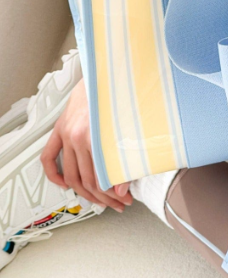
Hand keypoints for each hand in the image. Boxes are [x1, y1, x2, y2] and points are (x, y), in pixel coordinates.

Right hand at [41, 78, 132, 211]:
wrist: (103, 73)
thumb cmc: (119, 97)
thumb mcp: (128, 127)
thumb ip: (126, 157)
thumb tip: (122, 188)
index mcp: (95, 137)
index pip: (100, 178)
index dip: (114, 194)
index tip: (125, 199)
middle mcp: (77, 138)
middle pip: (86, 180)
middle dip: (105, 197)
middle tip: (119, 204)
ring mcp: (66, 134)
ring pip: (71, 175)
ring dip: (86, 193)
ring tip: (102, 200)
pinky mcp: (59, 129)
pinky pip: (48, 158)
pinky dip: (55, 175)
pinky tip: (66, 185)